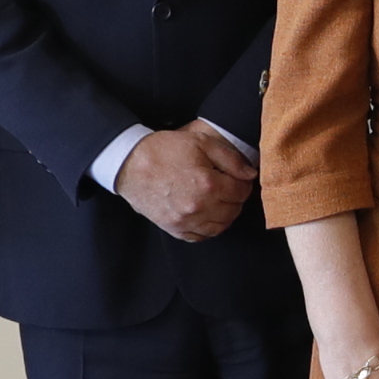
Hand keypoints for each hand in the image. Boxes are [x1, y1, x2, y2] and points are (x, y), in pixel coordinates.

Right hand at [114, 121, 259, 242]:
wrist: (129, 163)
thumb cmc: (163, 150)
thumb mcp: (201, 142)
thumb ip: (231, 159)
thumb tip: (250, 175)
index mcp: (208, 184)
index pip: (242, 192)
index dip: (243, 183)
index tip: (238, 178)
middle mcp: (199, 207)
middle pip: (233, 210)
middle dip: (235, 198)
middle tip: (229, 187)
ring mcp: (185, 220)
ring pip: (220, 226)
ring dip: (225, 214)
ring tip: (219, 201)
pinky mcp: (173, 228)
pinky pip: (200, 236)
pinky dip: (208, 228)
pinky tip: (206, 215)